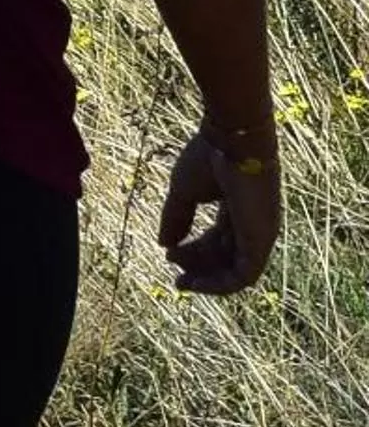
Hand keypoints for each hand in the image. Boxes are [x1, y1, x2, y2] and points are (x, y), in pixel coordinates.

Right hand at [156, 122, 280, 294]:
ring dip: (208, 280)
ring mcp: (260, 234)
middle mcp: (252, 223)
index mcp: (237, 207)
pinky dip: (220, 285)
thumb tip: (164, 243)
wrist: (231, 141)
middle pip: (225, 255)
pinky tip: (196, 283)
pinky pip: (243, 276)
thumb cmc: (209, 157)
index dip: (194, 250)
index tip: (169, 254)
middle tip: (177, 277)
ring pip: (235, 271)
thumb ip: (176, 217)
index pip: (217, 237)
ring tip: (183, 283)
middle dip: (199, 266)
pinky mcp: (261, 242)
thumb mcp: (183, 190)